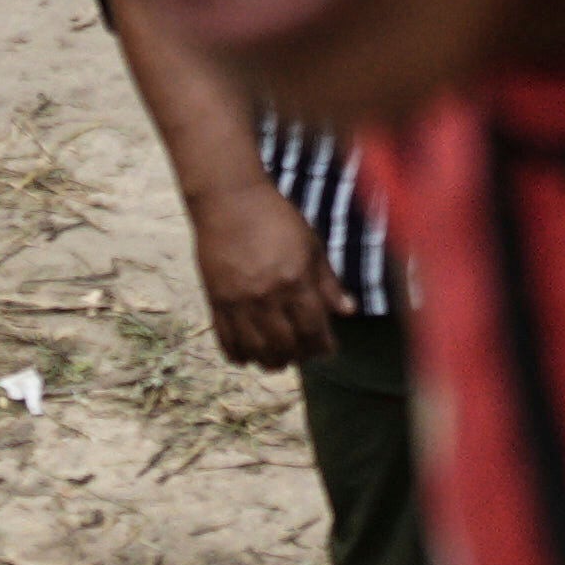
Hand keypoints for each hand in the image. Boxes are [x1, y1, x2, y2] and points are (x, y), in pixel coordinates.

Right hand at [185, 175, 341, 369]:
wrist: (230, 203)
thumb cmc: (277, 219)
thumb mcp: (312, 245)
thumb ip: (328, 282)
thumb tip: (348, 311)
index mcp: (295, 281)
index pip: (313, 329)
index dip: (322, 346)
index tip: (328, 348)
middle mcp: (266, 297)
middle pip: (285, 345)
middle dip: (299, 356)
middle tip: (304, 355)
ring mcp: (238, 302)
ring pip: (255, 350)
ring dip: (270, 361)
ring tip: (279, 360)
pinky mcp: (216, 302)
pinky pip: (226, 341)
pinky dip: (238, 355)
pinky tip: (248, 356)